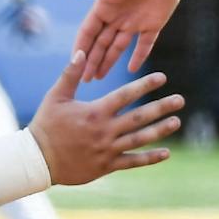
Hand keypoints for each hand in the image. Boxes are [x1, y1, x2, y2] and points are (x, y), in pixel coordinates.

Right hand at [28, 54, 182, 186]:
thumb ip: (70, 74)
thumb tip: (80, 52)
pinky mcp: (107, 166)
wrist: (39, 160)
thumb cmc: (46, 125)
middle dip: (162, 107)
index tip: (162, 78)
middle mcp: (105, 131)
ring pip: (140, 139)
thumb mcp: (55, 96)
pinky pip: (133, 162)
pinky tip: (166, 152)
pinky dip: (150, 158)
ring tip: (177, 121)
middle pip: (139, 117)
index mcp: (95, 112)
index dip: (145, 85)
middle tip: (180, 100)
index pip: (125, 95)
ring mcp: (108, 150)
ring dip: (160, 130)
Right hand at [68, 0, 188, 79]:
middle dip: (92, 61)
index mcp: (104, 7)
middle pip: (101, 44)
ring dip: (108, 62)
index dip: (81, 47)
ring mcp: (134, 22)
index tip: (73, 63)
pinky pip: (144, 45)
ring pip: (118, 47)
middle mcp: (116, 17)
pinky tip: (133, 70)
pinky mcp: (152, 24)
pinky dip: (138, 56)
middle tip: (85, 80)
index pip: (88, 31)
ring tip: (99, 78)